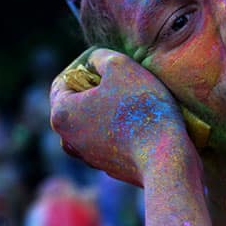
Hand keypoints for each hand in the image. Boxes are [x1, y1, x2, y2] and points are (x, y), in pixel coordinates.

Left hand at [50, 48, 193, 186]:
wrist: (164, 157)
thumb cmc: (140, 107)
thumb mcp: (120, 66)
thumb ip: (100, 57)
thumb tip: (93, 62)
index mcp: (61, 114)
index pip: (63, 81)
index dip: (86, 68)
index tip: (110, 67)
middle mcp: (68, 139)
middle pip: (76, 104)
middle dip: (96, 90)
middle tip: (123, 83)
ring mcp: (89, 158)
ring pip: (92, 124)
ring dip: (107, 111)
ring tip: (133, 103)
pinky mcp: (109, 168)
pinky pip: (109, 141)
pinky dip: (119, 131)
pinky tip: (140, 125)